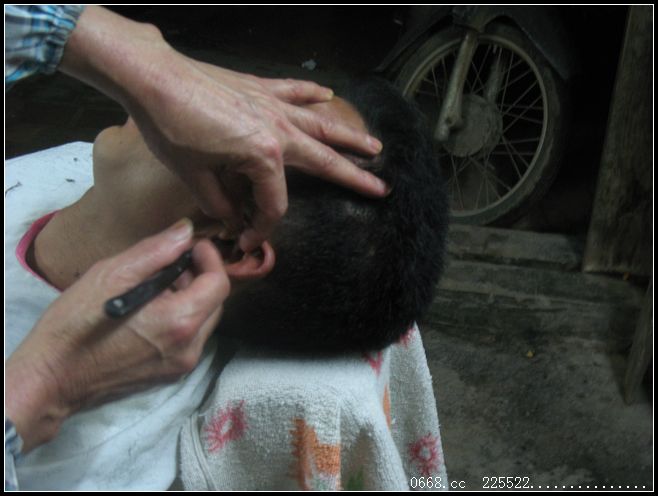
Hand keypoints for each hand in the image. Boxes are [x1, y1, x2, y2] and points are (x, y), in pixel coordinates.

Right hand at [5, 219, 229, 451]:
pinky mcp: (168, 375)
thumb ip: (156, 251)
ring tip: (157, 285)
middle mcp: (189, 349)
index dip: (209, 258)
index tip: (191, 246)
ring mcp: (180, 366)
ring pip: (203, 322)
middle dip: (200, 278)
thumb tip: (186, 231)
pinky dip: (180, 319)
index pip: (220, 284)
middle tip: (171, 264)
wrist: (50, 380)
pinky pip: (188, 339)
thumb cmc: (75, 324)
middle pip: (215, 303)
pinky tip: (150, 310)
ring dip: (190, 298)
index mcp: (180, 323)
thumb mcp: (112, 274)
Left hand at [59, 6, 387, 252]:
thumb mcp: (196, 177)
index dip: (263, 226)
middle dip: (353, 178)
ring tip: (374, 147)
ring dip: (349, 138)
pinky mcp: (260, 89)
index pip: (274, 203)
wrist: (154, 79)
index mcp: (264, 157)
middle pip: (323, 162)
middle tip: (380, 188)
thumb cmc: (171, 129)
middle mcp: (279, 131)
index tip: (247, 237)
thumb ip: (222, 202)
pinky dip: (312, 94)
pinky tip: (328, 94)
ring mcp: (273, 106)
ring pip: (321, 125)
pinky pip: (294, 91)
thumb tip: (234, 216)